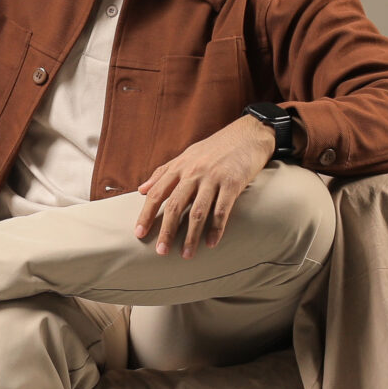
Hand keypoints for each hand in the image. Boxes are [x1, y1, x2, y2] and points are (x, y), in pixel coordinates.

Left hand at [134, 116, 275, 256]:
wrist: (249, 133)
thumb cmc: (216, 147)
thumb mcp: (187, 155)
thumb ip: (164, 172)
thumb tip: (141, 190)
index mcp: (180, 166)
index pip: (157, 193)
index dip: (146, 214)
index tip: (138, 233)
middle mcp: (194, 172)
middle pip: (175, 205)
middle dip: (166, 230)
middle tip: (160, 251)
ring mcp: (214, 178)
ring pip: (198, 211)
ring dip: (191, 236)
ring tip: (186, 255)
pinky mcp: (234, 183)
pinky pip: (222, 210)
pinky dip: (216, 229)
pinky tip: (211, 243)